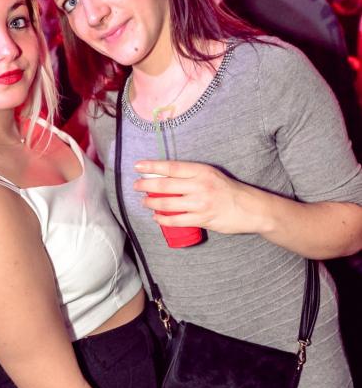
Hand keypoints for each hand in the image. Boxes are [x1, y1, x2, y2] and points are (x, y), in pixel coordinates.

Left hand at [134, 159, 260, 234]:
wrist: (250, 208)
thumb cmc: (228, 190)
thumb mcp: (211, 175)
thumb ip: (192, 175)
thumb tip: (166, 176)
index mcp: (202, 171)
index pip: (172, 167)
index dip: (152, 166)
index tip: (138, 166)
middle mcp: (200, 185)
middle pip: (165, 185)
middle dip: (146, 186)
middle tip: (137, 186)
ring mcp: (200, 203)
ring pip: (167, 203)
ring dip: (151, 203)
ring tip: (144, 202)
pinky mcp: (202, 219)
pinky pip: (176, 220)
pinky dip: (162, 219)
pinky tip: (156, 217)